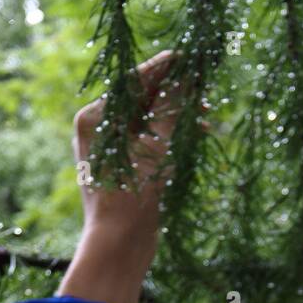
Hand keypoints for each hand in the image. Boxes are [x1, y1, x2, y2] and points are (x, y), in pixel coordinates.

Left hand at [59, 49, 180, 302]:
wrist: (118, 244)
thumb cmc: (131, 195)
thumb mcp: (156, 148)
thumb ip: (170, 110)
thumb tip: (184, 79)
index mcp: (95, 117)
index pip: (131, 82)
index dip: (161, 69)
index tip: (185, 58)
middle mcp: (99, 129)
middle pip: (140, 100)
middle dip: (173, 94)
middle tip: (202, 87)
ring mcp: (111, 149)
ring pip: (149, 121)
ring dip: (177, 117)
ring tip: (207, 116)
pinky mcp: (126, 167)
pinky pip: (150, 140)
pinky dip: (172, 136)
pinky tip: (196, 135)